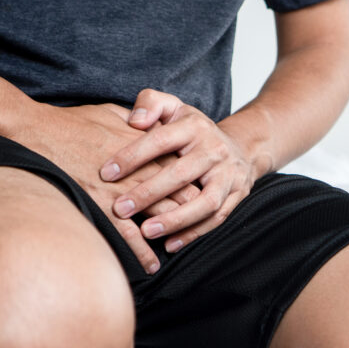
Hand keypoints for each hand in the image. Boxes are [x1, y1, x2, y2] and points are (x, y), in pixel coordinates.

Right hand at [15, 103, 200, 272]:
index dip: (197, 184)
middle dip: (193, 211)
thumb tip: (151, 125)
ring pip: (161, 216)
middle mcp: (141, 171)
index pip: (183, 169)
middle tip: (201, 225)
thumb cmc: (74, 121)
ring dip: (173, 233)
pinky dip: (143, 252)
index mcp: (148, 148)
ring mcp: (122, 190)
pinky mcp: (102, 206)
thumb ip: (139, 122)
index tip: (205, 195)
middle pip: (180, 195)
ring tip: (180, 249)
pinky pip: (129, 234)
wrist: (37, 131)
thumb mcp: (115, 113)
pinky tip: (151, 265)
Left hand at [99, 89, 257, 252]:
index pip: (161, 140)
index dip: (133, 156)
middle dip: (150, 193)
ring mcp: (229, 174)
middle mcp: (215, 149)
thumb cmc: (194, 131)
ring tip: (148, 232)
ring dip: (177, 219)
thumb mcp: (174, 108)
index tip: (106, 173)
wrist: (241, 147)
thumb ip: (151, 103)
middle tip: (121, 208)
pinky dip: (194, 233)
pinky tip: (170, 244)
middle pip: (183, 173)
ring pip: (206, 201)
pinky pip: (217, 218)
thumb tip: (134, 120)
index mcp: (195, 127)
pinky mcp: (237, 195)